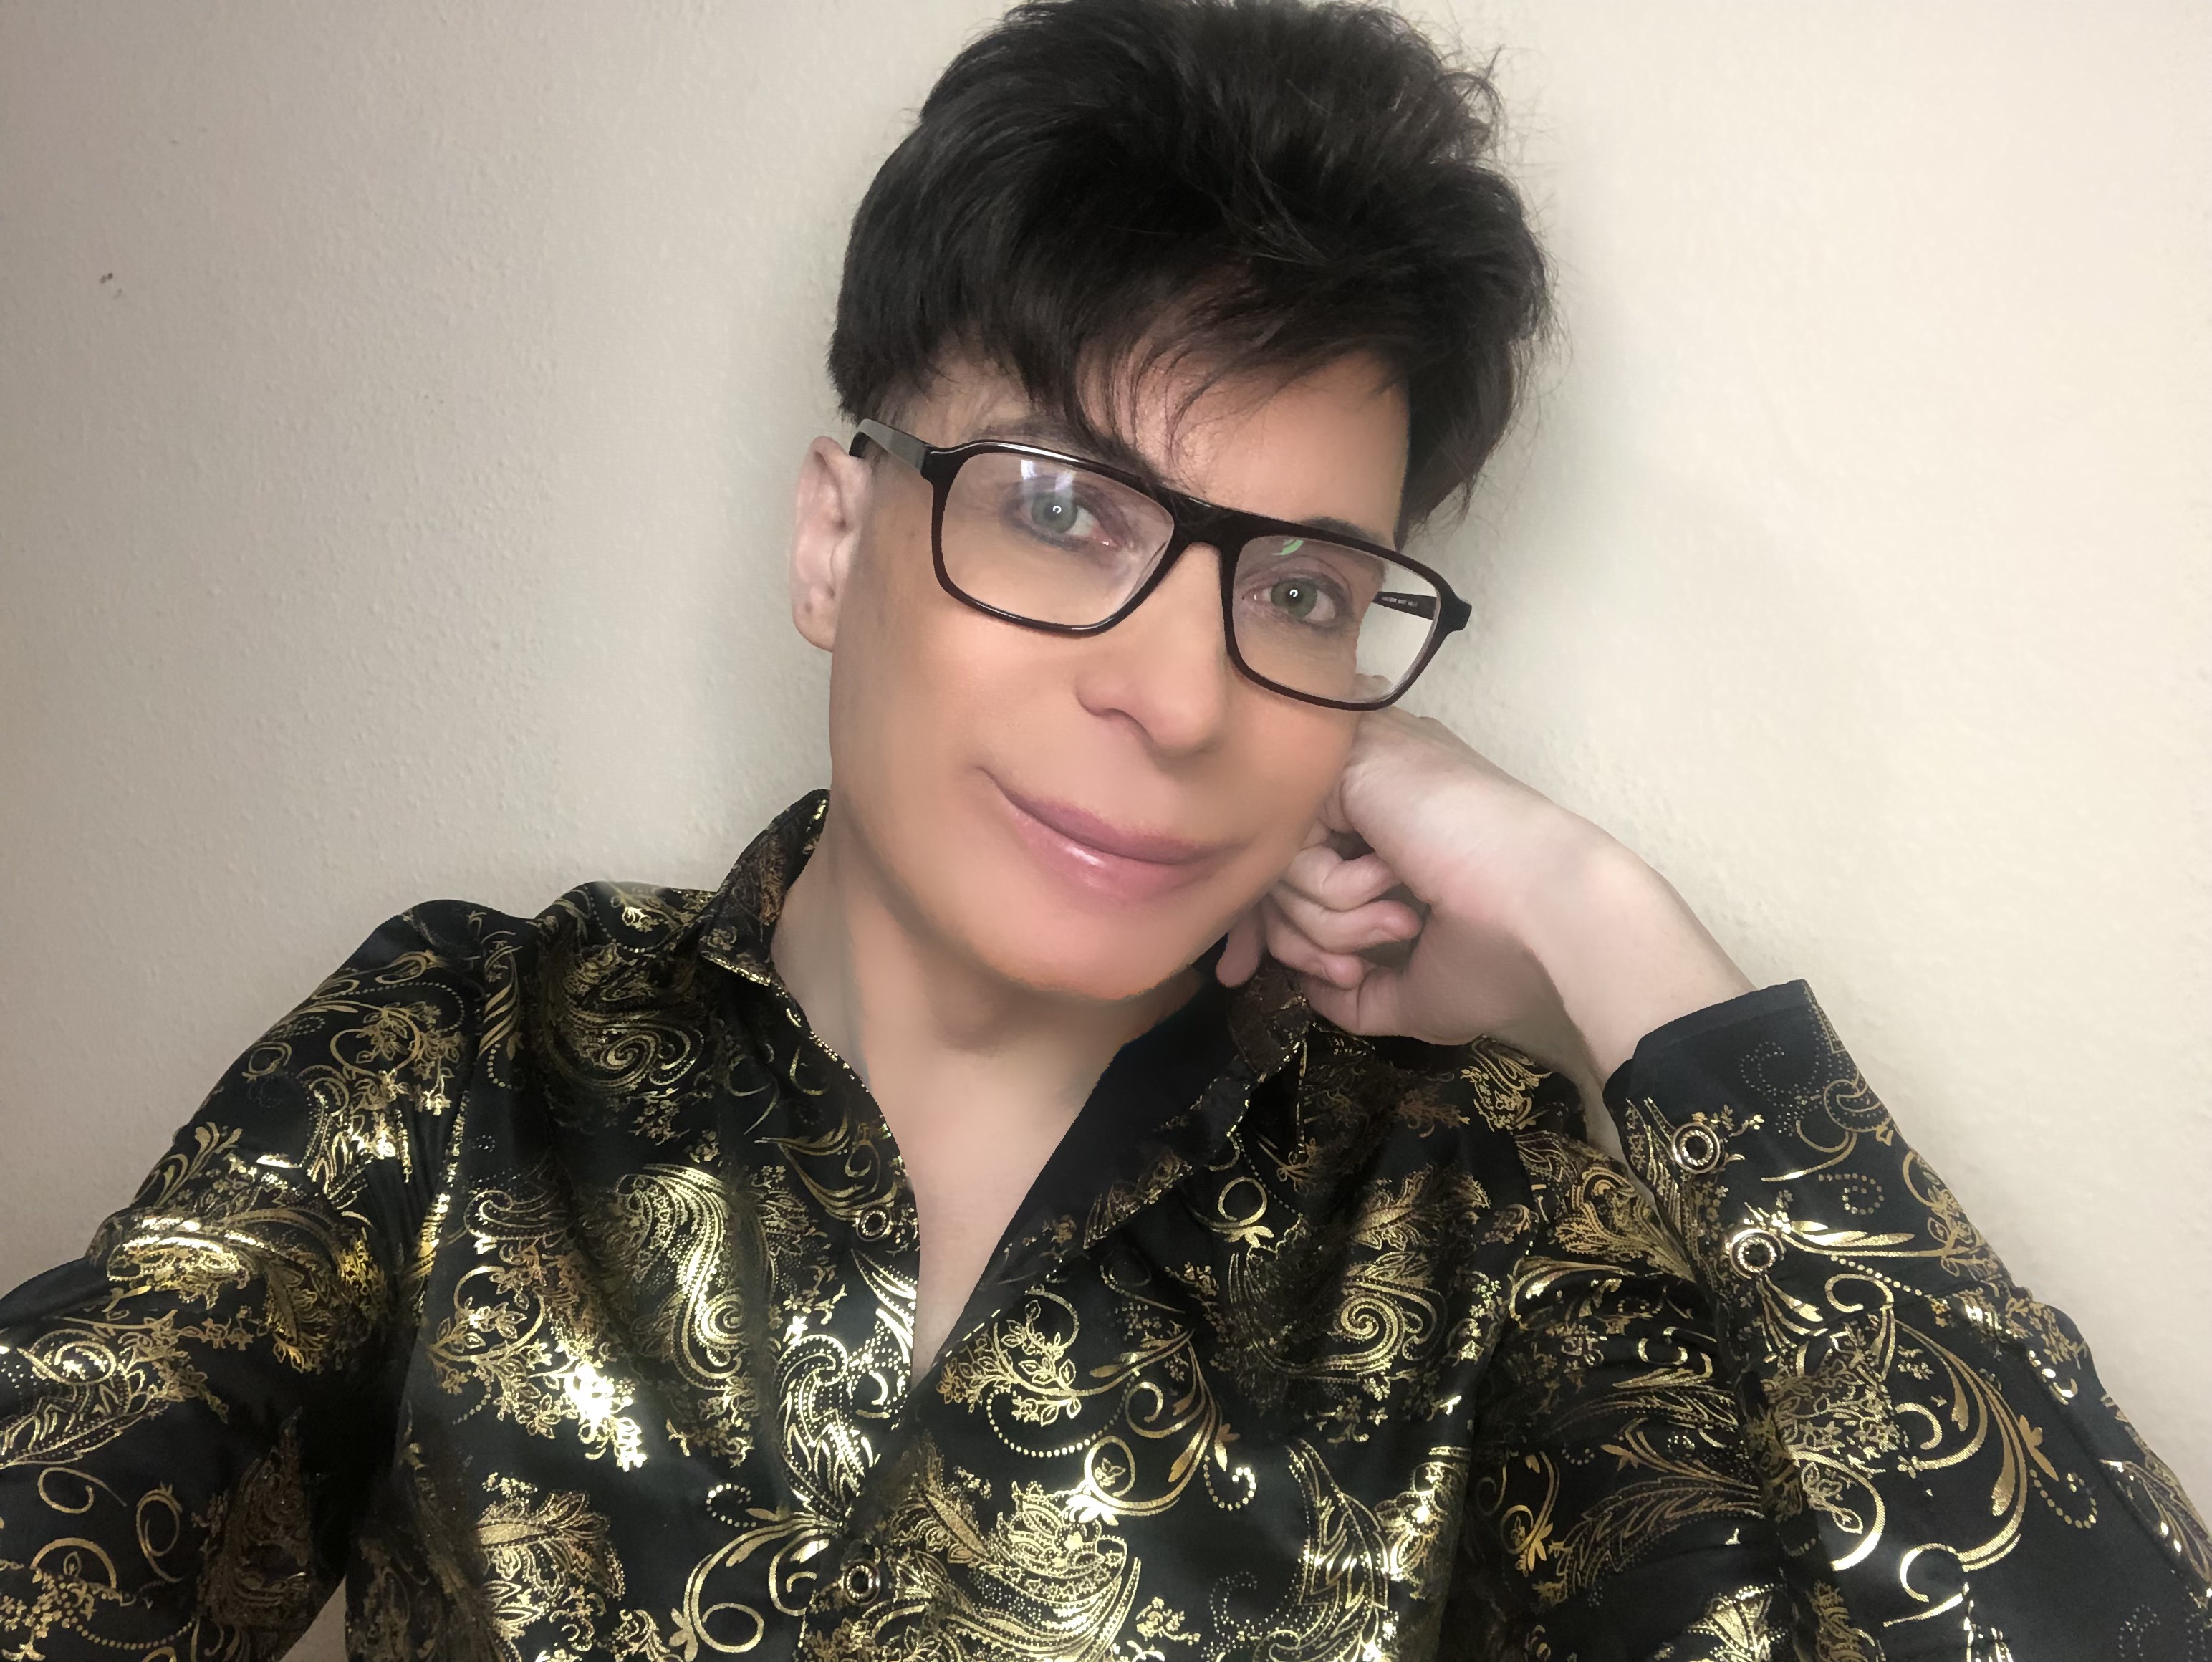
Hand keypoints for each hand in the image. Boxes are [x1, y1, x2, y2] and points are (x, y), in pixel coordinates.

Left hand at [1215, 708, 1752, 1100]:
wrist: (1554, 918)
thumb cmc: (1504, 955)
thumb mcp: (1417, 991)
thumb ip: (1355, 992)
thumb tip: (1303, 990)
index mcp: (1387, 821)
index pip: (1285, 861)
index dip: (1258, 923)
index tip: (1237, 974)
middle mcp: (1367, 786)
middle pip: (1269, 865)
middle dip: (1295, 937)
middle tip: (1354, 967)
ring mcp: (1359, 768)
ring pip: (1277, 858)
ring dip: (1325, 922)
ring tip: (1397, 923)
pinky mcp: (1351, 764)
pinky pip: (1289, 845)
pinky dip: (1333, 892)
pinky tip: (1393, 888)